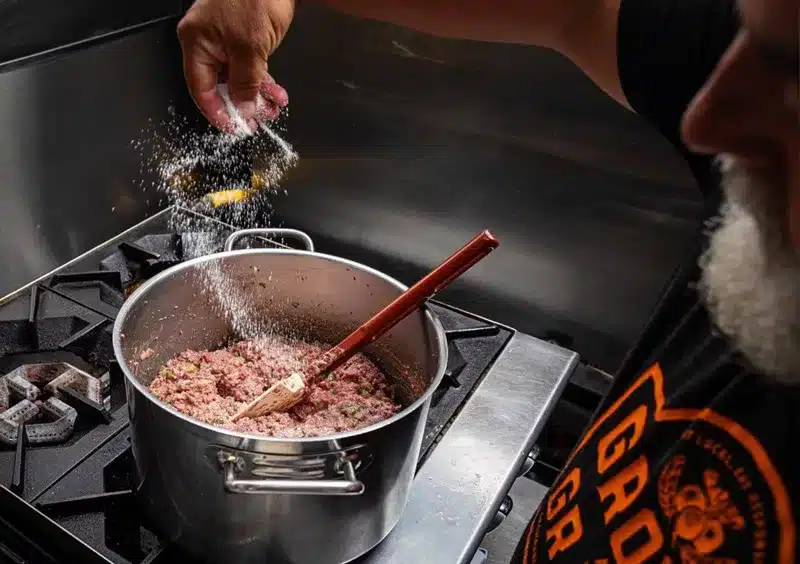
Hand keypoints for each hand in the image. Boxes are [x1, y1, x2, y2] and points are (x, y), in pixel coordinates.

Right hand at [177, 0, 293, 130]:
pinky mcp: (241, 37)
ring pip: (237, 78)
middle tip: (261, 119)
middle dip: (243, 105)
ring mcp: (224, 39)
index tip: (235, 128)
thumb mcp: (251, 48)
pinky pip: (247, 66)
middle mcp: (206, 41)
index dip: (218, 113)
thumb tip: (243, 109)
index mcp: (196, 42)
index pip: (200, 89)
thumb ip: (246, 83)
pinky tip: (276, 92)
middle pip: (220, 85)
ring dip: (257, 94)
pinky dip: (261, 80)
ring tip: (275, 105)